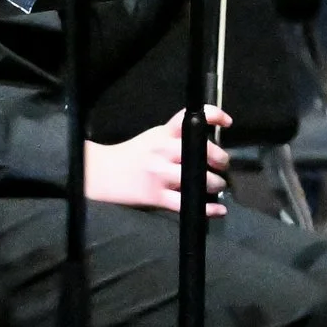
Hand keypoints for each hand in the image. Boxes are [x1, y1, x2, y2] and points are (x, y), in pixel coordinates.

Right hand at [83, 107, 231, 213]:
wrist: (99, 173)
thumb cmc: (130, 156)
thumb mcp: (152, 138)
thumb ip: (175, 138)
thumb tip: (209, 147)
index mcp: (162, 133)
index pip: (189, 117)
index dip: (213, 116)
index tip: (227, 123)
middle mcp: (162, 150)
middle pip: (202, 150)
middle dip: (220, 159)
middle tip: (221, 165)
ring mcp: (159, 174)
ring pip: (199, 179)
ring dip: (215, 184)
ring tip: (215, 186)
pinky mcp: (155, 195)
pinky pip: (186, 203)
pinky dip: (207, 209)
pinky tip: (217, 210)